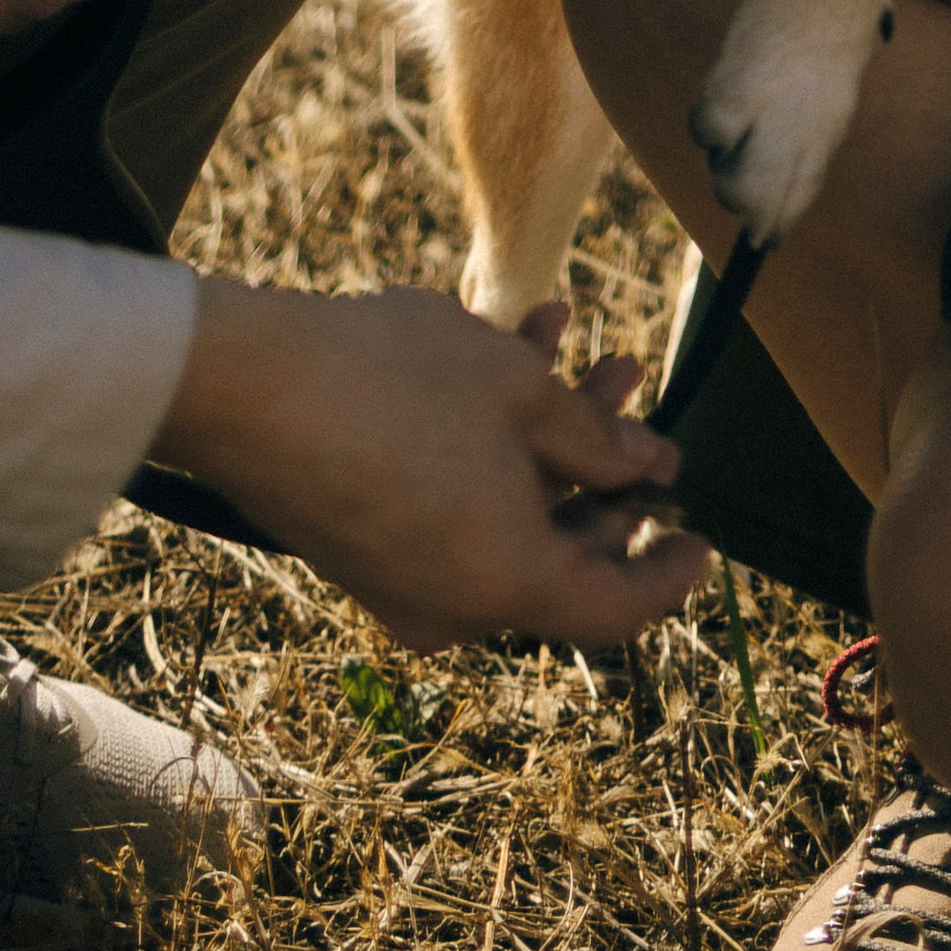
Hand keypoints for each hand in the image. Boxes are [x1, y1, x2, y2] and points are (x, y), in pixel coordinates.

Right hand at [153, 281, 708, 646]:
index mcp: (506, 584)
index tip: (703, 537)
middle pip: (562, 554)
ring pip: (508, 515)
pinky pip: (454, 507)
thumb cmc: (392, 383)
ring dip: (547, 433)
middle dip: (605, 465)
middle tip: (633, 384)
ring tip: (578, 339)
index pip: (615, 611)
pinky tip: (511, 345)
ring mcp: (404, 583)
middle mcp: (455, 606)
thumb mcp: (518, 393)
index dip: (669, 575)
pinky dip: (489, 443)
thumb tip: (643, 469)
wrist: (247, 386)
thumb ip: (593, 439)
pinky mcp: (365, 547)